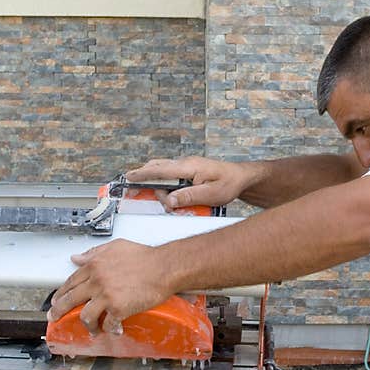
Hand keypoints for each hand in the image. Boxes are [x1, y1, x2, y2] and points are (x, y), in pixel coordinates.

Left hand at [48, 239, 173, 334]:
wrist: (164, 267)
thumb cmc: (145, 257)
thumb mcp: (116, 247)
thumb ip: (94, 253)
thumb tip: (77, 258)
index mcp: (95, 265)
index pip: (71, 281)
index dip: (61, 292)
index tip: (57, 299)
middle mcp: (97, 280)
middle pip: (70, 299)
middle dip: (59, 311)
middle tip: (55, 317)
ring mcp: (106, 295)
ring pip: (85, 316)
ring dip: (87, 325)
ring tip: (91, 329)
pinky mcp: (118, 309)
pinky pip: (107, 323)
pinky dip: (109, 329)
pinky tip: (112, 329)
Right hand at [125, 157, 250, 211]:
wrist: (241, 177)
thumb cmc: (229, 183)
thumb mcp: (211, 194)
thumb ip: (189, 197)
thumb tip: (169, 200)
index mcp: (189, 167)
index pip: (161, 169)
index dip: (143, 174)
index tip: (128, 177)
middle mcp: (184, 164)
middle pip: (157, 169)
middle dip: (146, 182)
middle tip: (143, 196)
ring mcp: (185, 167)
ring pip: (162, 173)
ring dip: (159, 188)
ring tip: (170, 205)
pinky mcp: (187, 172)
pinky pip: (170, 178)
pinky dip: (166, 187)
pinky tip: (173, 198)